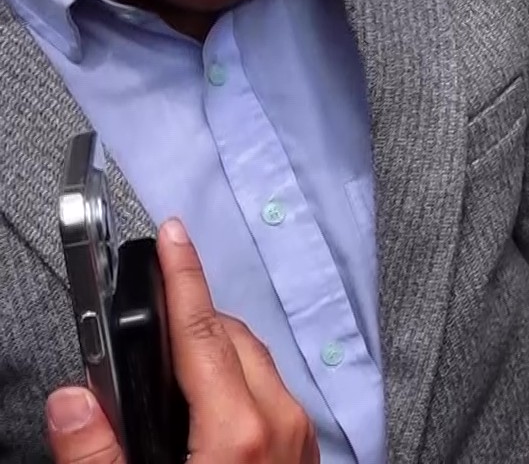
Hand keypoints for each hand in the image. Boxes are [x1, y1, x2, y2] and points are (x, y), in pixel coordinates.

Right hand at [45, 219, 317, 463]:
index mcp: (239, 431)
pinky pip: (273, 391)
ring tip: (167, 368)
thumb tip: (73, 401)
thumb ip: (97, 452)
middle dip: (190, 319)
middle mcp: (281, 422)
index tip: (173, 234)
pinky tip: (206, 402)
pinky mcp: (306, 449)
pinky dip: (237, 380)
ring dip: (215, 351)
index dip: (183, 276)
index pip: (202, 331)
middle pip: (234, 339)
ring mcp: (301, 436)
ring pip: (258, 362)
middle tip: (144, 327)